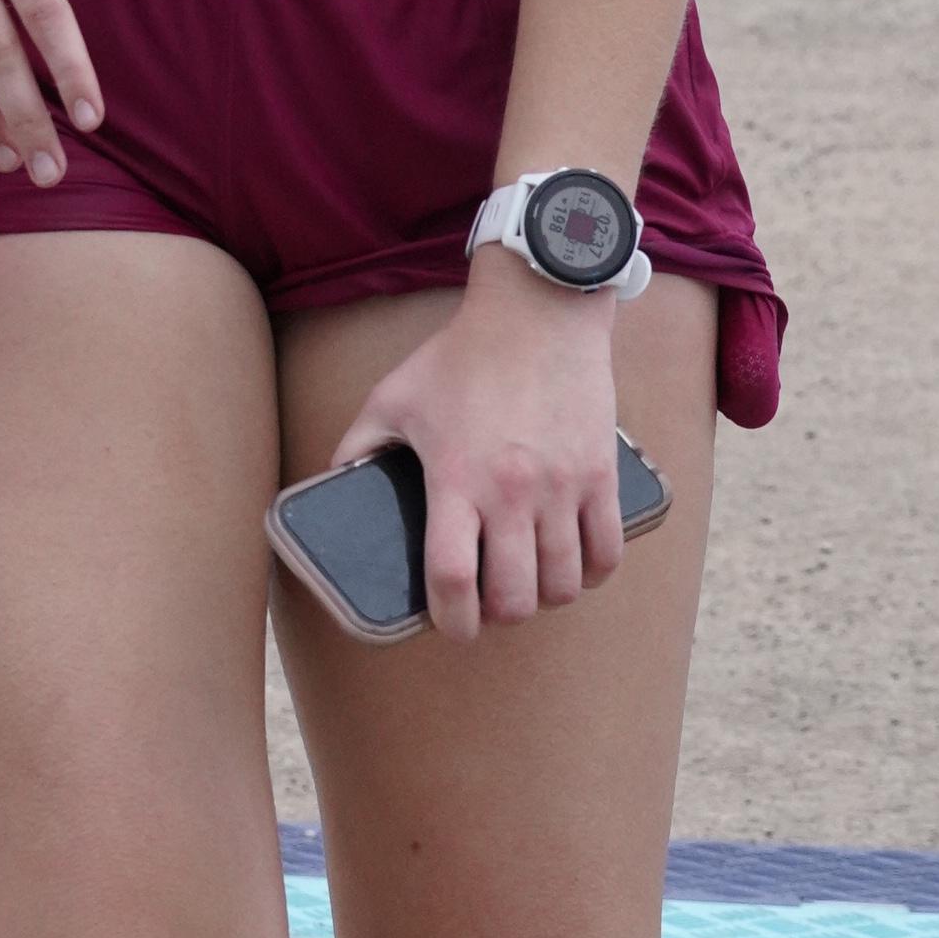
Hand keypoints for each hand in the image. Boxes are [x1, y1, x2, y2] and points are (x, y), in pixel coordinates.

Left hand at [332, 262, 623, 641]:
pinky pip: (608, 551)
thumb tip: (331, 486)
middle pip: (515, 597)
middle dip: (500, 616)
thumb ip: (357, 446)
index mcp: (456, 478)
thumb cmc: (461, 356)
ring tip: (532, 585)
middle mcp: (511, 491)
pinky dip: (593, 572)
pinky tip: (576, 566)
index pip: (454, 579)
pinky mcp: (601, 473)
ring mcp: (562, 485)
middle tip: (491, 604)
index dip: (452, 620)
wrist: (538, 311)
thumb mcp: (393, 396)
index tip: (453, 625)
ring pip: (564, 583)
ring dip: (546, 597)